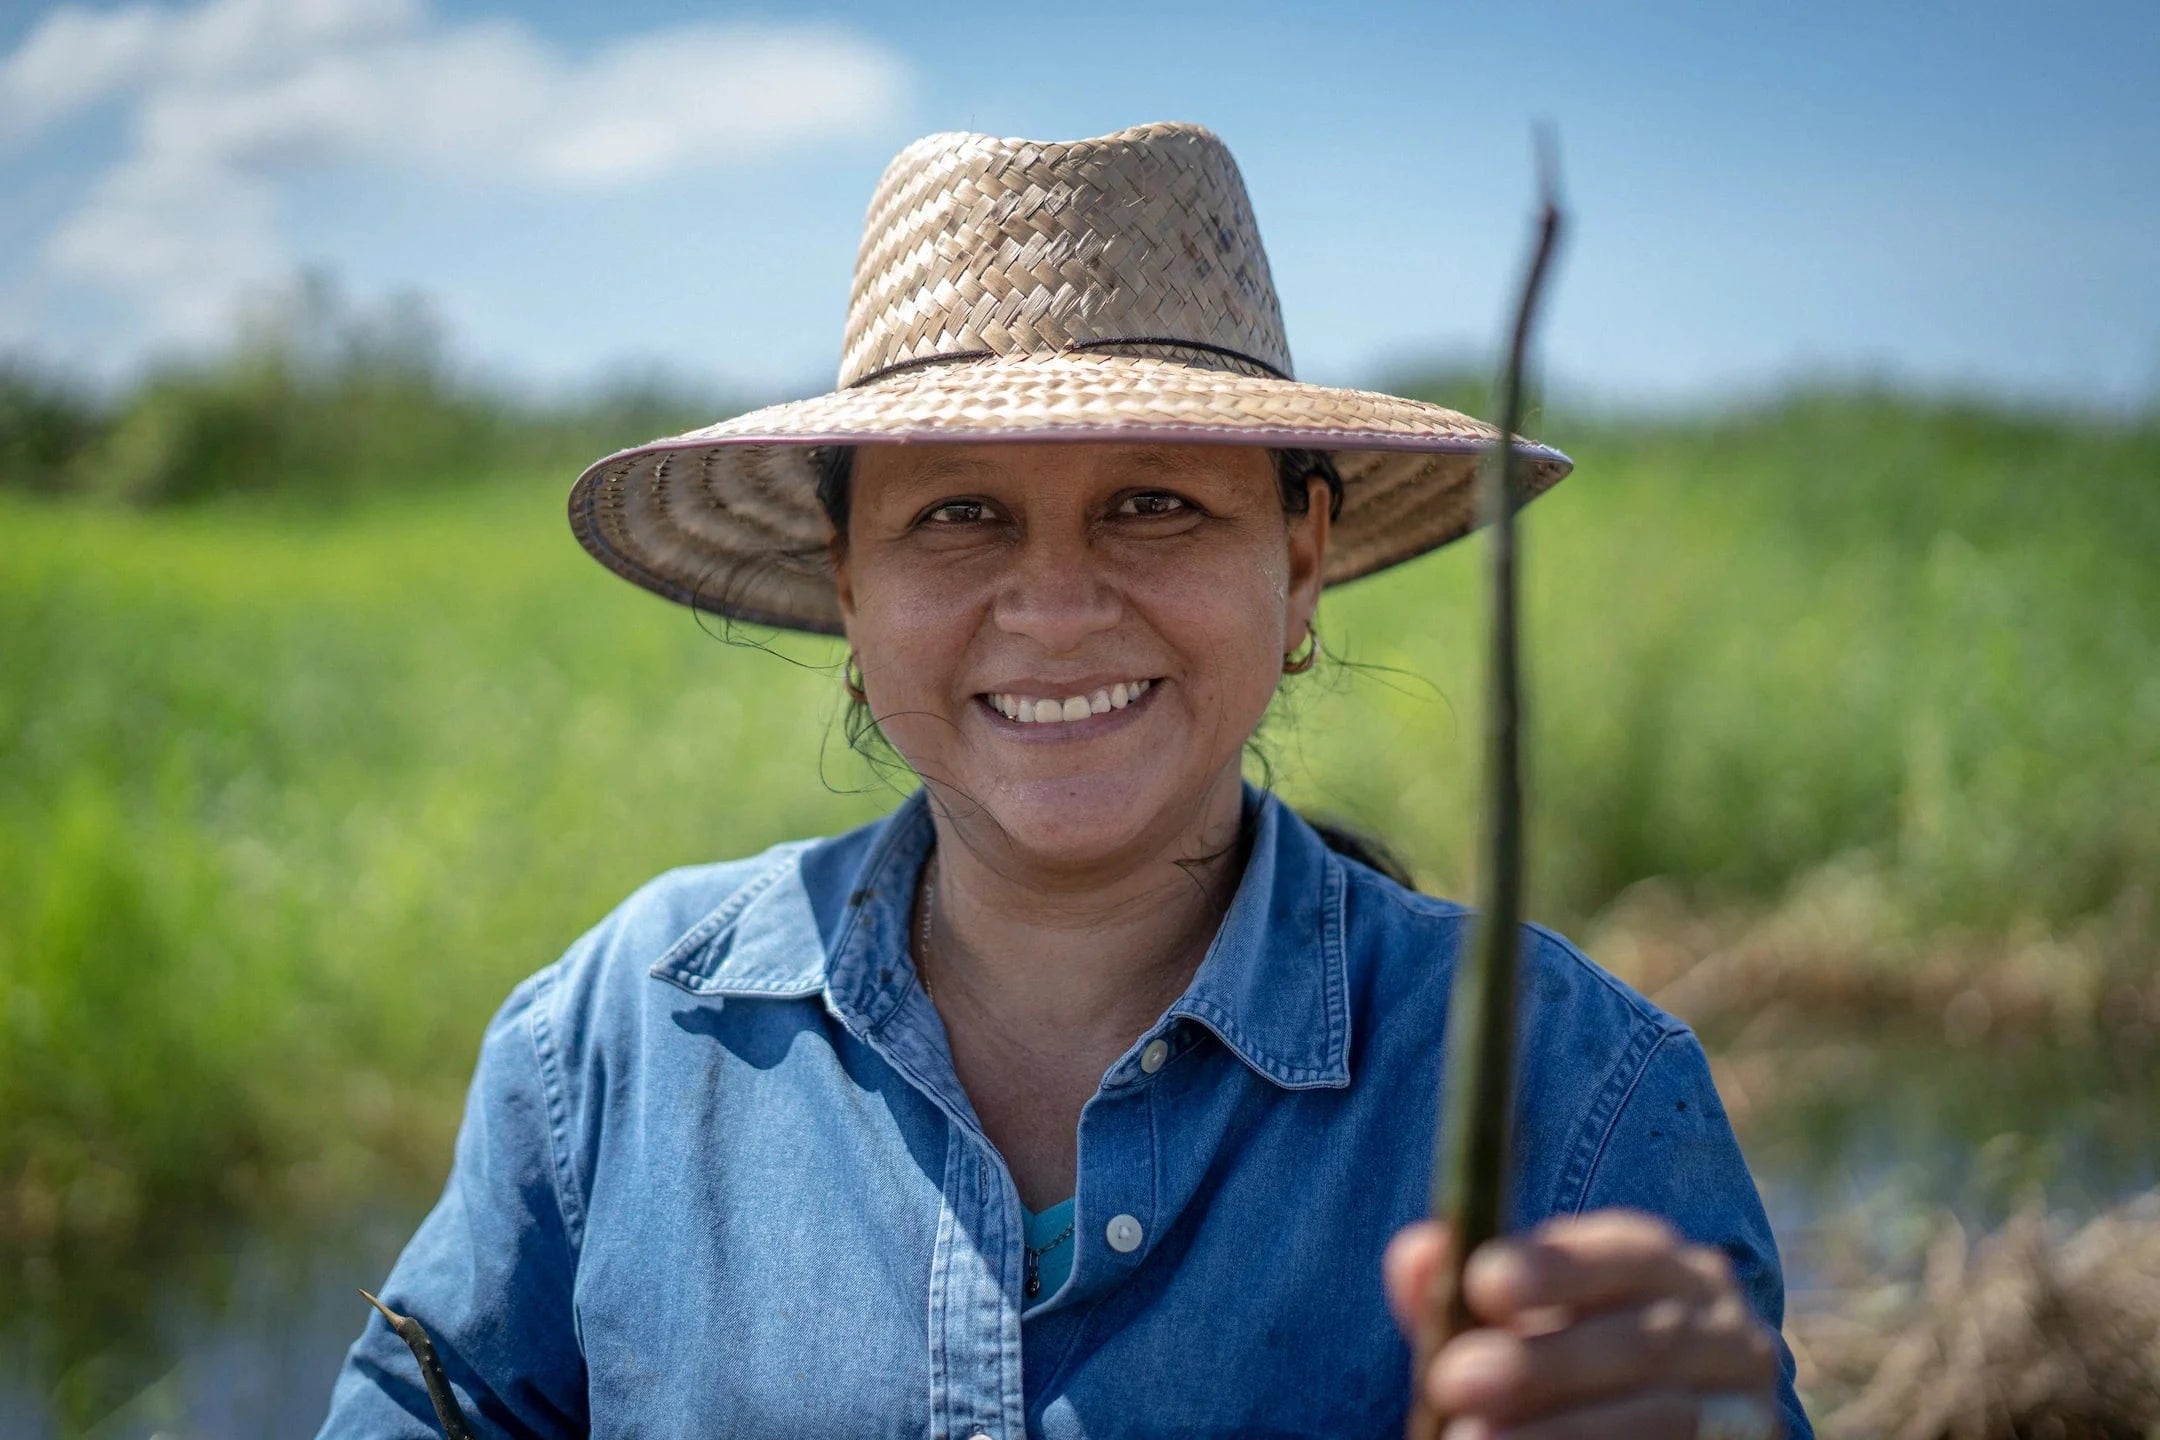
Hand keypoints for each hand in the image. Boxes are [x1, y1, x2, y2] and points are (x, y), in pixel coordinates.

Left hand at [1383, 1209, 1782, 1438]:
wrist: (1643, 1429)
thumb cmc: (1563, 1366)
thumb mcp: (1517, 1321)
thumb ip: (1463, 1289)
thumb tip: (1415, 1255)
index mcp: (1672, 1269)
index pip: (1626, 1253)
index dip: (1555, 1266)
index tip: (1482, 1281)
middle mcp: (1724, 1331)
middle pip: (1639, 1342)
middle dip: (1540, 1363)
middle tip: (1451, 1380)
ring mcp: (1744, 1408)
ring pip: (1659, 1417)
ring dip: (1559, 1433)